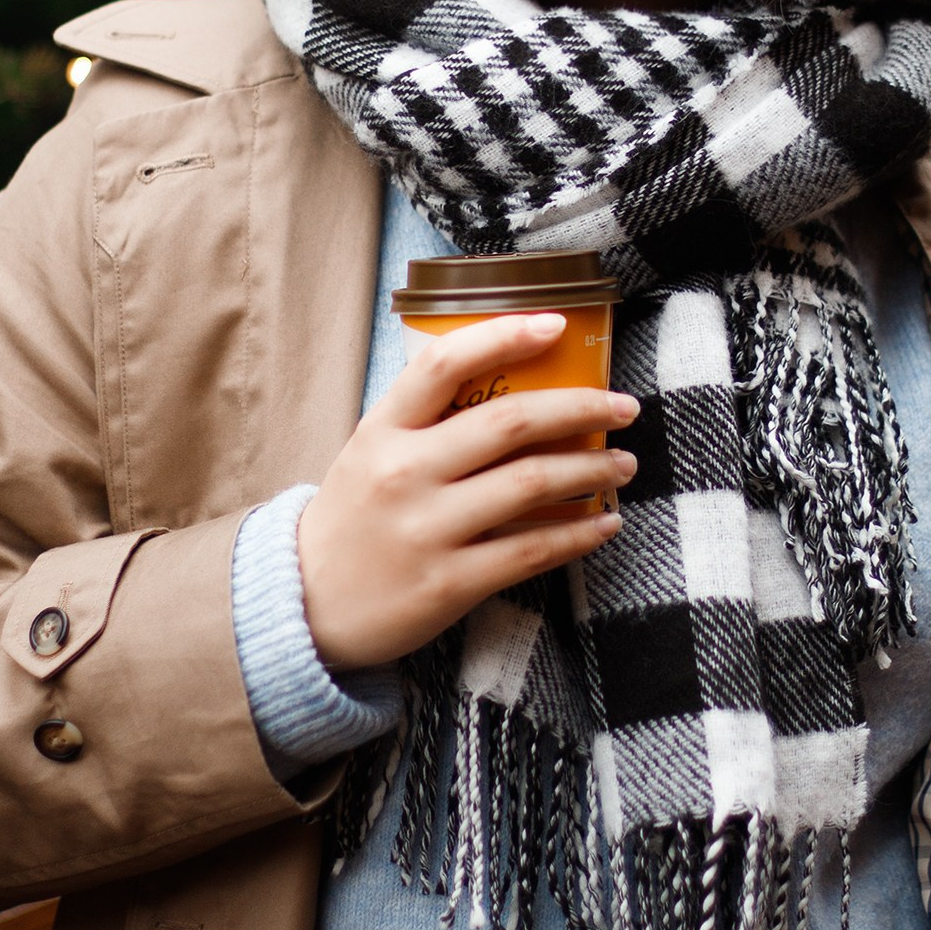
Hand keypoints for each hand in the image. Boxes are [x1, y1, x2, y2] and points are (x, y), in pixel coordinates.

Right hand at [297, 313, 638, 671]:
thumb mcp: (371, 452)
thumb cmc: (355, 518)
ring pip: (532, 483)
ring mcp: (427, 530)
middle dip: (582, 407)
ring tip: (623, 464)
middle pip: (510, 421)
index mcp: (383, 430)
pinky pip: (532, 550)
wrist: (306, 606)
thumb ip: (428, 419)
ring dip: (594, 469)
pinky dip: (579, 533)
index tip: (557, 324)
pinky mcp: (449, 583)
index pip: (445, 362)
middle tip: (623, 406)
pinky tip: (605, 523)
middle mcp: (405, 473)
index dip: (506, 335)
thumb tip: (518, 382)